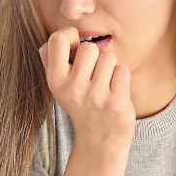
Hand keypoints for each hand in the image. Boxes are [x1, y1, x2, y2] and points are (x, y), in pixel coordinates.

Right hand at [39, 27, 134, 175]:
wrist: (100, 141)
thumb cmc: (81, 105)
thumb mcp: (59, 87)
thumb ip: (53, 60)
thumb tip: (61, 35)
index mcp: (55, 82)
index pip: (57, 40)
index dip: (69, 35)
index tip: (76, 44)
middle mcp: (73, 89)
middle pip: (89, 48)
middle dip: (95, 56)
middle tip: (94, 75)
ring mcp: (95, 96)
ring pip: (109, 57)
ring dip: (110, 67)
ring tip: (105, 85)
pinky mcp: (116, 102)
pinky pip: (123, 70)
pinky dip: (122, 78)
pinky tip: (115, 92)